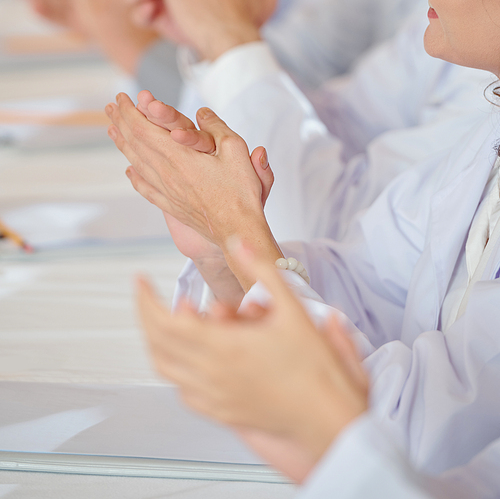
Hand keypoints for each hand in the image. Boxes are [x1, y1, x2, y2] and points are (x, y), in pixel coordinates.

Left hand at [106, 93, 280, 290]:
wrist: (237, 231)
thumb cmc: (239, 192)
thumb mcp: (235, 149)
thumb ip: (217, 127)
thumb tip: (202, 112)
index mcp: (178, 156)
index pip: (142, 128)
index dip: (129, 111)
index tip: (122, 97)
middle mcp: (166, 173)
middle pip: (134, 143)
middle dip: (121, 121)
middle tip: (111, 107)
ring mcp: (166, 191)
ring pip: (136, 163)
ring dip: (122, 143)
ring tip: (112, 131)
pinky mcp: (171, 204)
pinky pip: (145, 187)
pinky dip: (134, 175)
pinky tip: (130, 171)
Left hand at [137, 243, 368, 482]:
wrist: (328, 419)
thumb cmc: (315, 367)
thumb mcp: (293, 309)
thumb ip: (262, 272)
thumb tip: (238, 243)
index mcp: (224, 347)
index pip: (166, 320)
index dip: (146, 298)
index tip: (140, 281)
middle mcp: (211, 375)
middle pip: (158, 343)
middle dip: (146, 314)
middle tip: (147, 295)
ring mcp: (214, 397)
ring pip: (166, 368)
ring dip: (159, 340)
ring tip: (173, 318)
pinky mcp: (222, 413)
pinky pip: (183, 390)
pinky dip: (176, 367)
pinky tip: (191, 354)